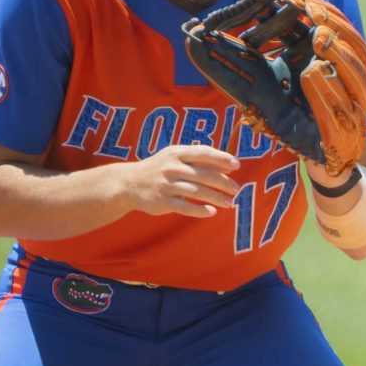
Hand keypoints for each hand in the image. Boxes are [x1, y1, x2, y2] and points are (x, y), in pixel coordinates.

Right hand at [120, 145, 241, 218]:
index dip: (221, 158)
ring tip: (230, 202)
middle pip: (204, 174)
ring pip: (197, 192)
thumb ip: (198, 159)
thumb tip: (228, 164)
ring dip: (216, 198)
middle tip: (237, 189)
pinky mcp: (163, 201)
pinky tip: (212, 212)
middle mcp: (171, 167)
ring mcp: (166, 185)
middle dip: (223, 182)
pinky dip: (200, 210)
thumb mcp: (174, 157)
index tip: (236, 165)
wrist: (129, 183)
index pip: (203, 153)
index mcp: (176, 153)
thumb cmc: (159, 168)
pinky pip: (185, 207)